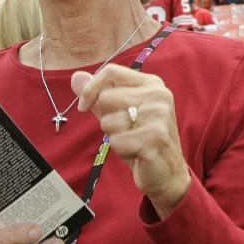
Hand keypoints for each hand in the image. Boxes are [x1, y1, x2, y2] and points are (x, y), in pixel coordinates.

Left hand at [73, 66, 191, 218]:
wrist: (168, 172)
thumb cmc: (141, 139)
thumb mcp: (119, 113)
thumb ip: (98, 95)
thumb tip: (75, 77)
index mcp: (151, 83)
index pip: (111, 71)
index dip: (91, 88)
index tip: (83, 107)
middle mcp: (159, 95)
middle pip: (106, 97)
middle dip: (106, 119)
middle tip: (126, 130)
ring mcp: (159, 115)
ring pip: (109, 121)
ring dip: (115, 137)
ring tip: (133, 141)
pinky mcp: (155, 137)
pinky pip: (117, 142)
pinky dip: (121, 151)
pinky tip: (137, 153)